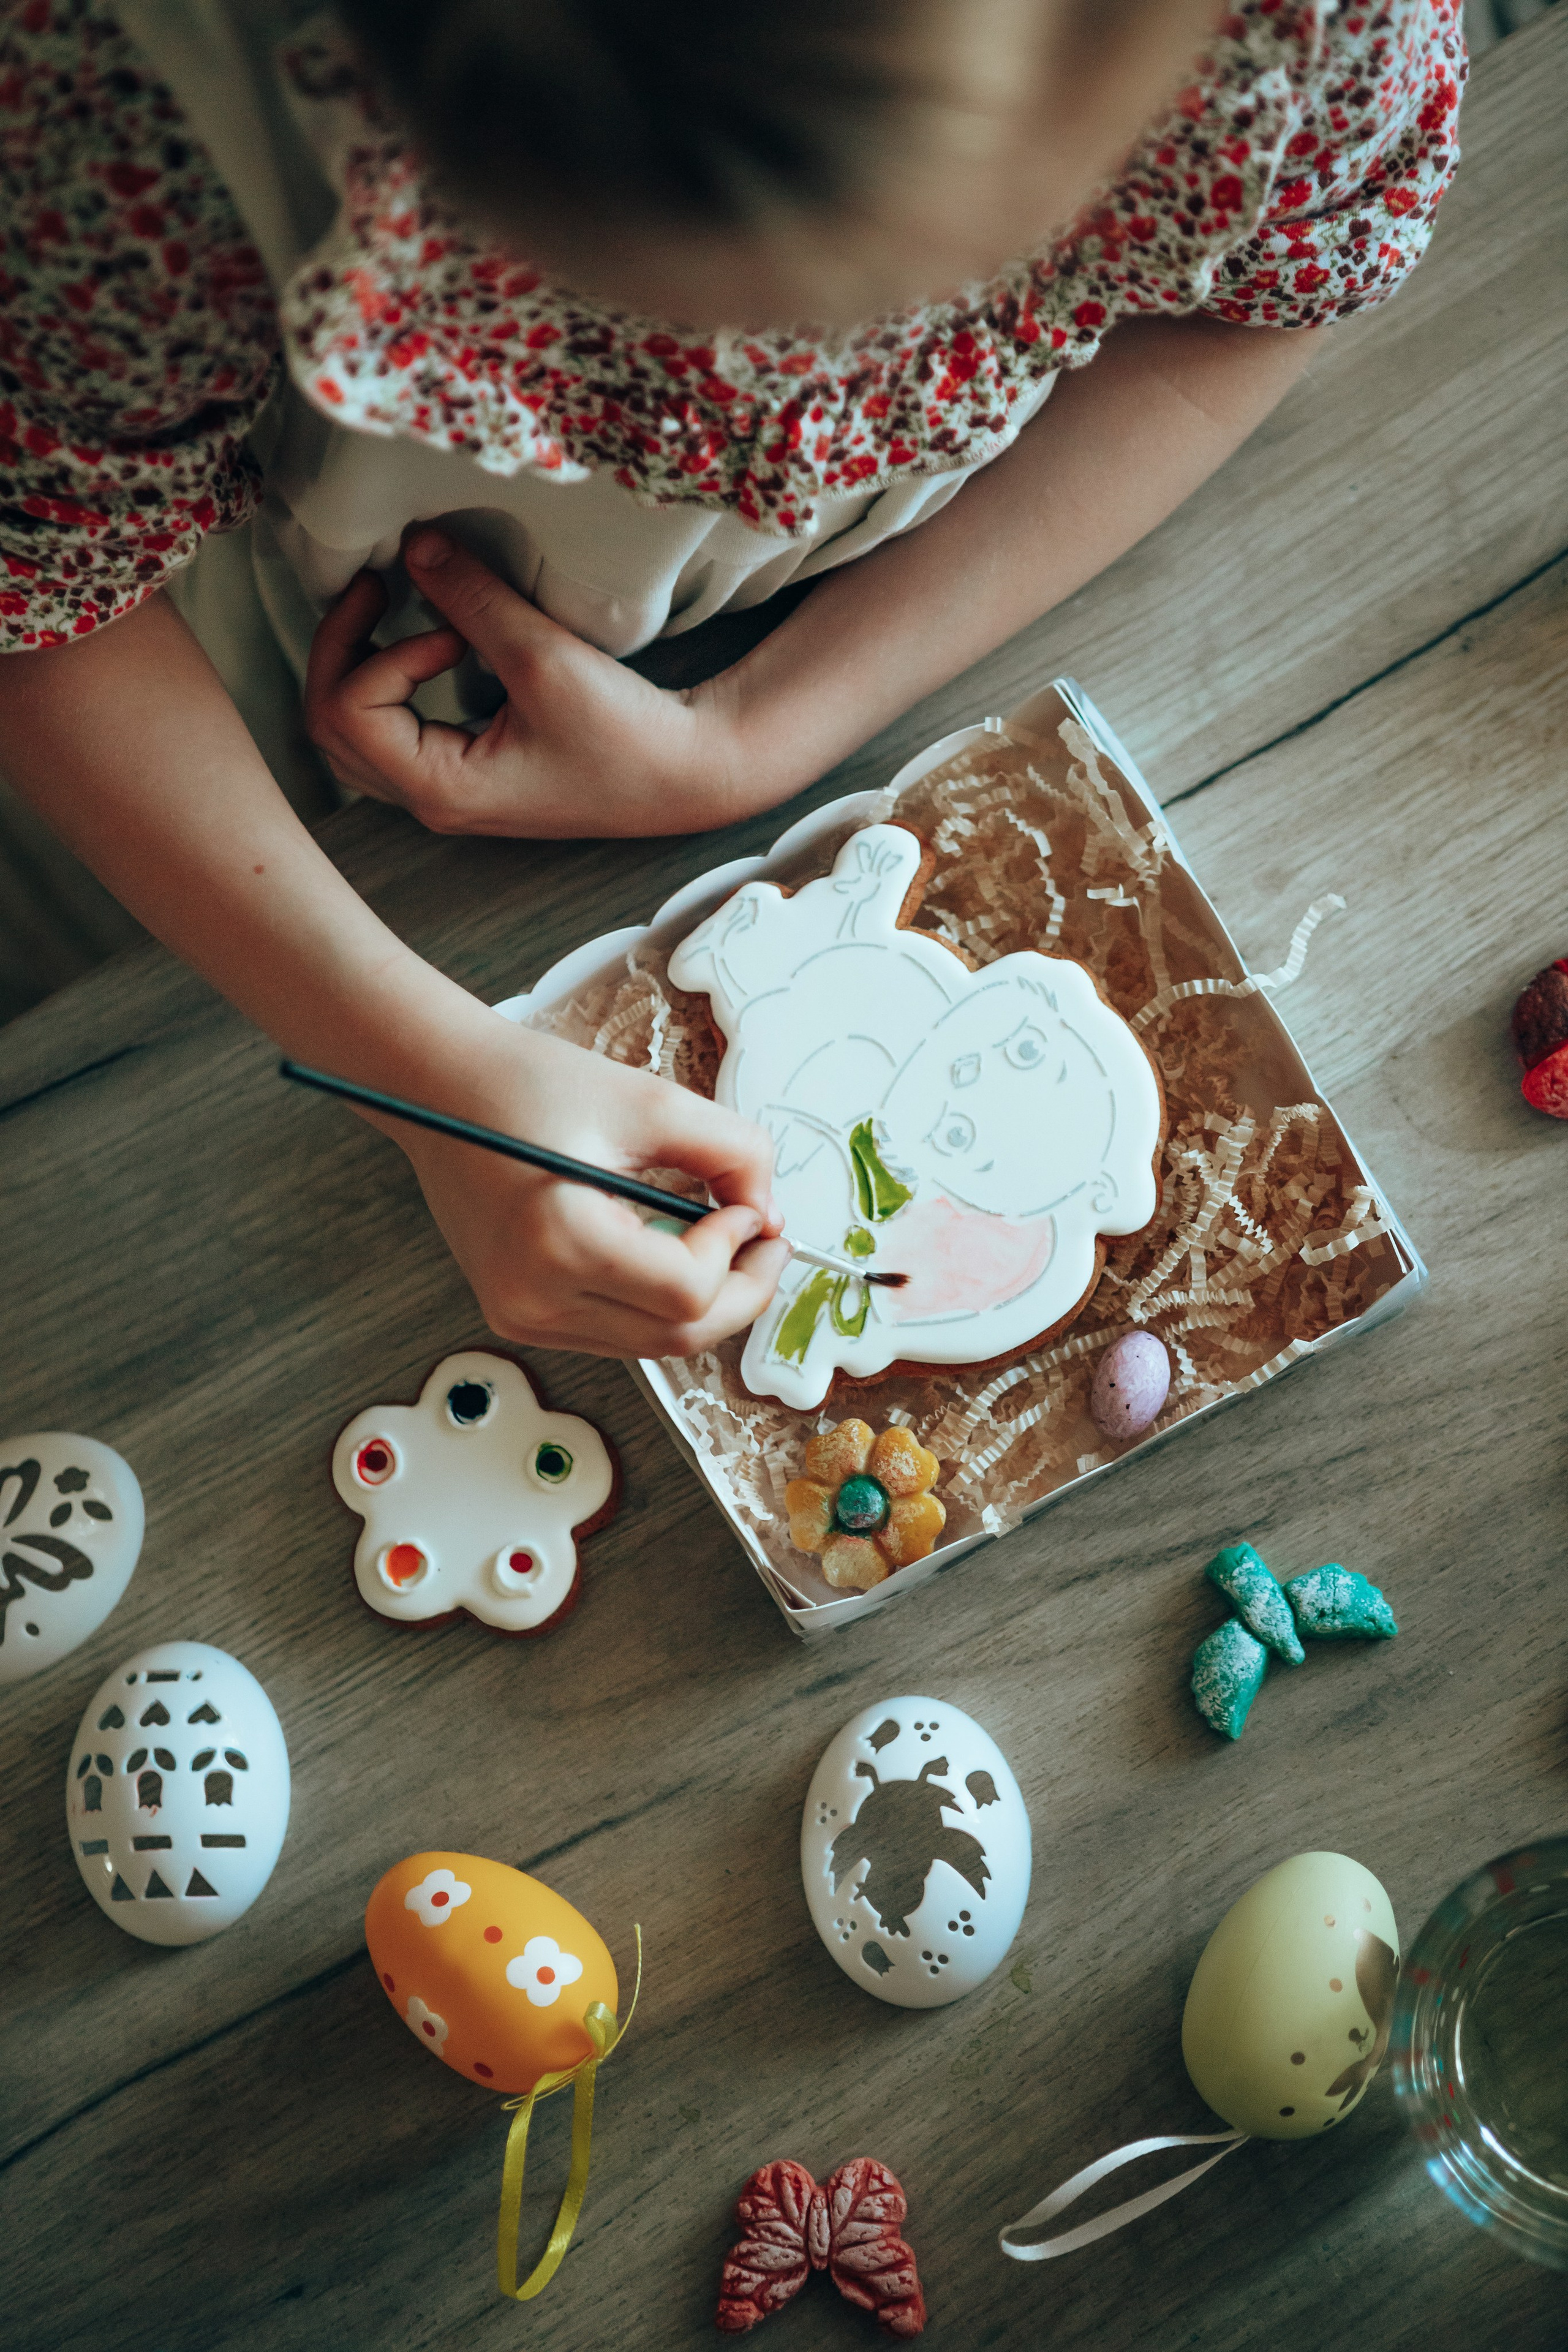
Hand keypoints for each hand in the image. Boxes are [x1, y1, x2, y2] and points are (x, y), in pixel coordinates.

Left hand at [304, 530, 760, 838]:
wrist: (689, 773)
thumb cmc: (627, 734)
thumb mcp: (544, 656)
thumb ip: (470, 597)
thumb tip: (411, 542)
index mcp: (441, 789)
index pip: (350, 712)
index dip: (382, 652)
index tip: (451, 632)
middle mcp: (432, 801)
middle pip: (330, 727)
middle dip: (342, 649)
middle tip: (378, 586)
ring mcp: (447, 794)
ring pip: (352, 734)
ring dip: (357, 665)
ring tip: (392, 608)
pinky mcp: (467, 776)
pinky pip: (389, 733)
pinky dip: (385, 683)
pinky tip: (426, 643)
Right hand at [381, 1019, 788, 1357]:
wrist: (442, 1091)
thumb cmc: (530, 1085)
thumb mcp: (650, 1102)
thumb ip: (732, 1153)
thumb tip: (771, 1215)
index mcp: (559, 1242)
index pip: (687, 1291)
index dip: (738, 1255)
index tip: (751, 1210)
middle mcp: (533, 1299)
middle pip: (676, 1337)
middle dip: (739, 1294)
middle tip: (767, 1243)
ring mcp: (522, 1316)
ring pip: (651, 1344)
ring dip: (701, 1301)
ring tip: (720, 1240)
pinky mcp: (519, 1315)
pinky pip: (615, 1331)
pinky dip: (656, 1301)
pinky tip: (667, 1251)